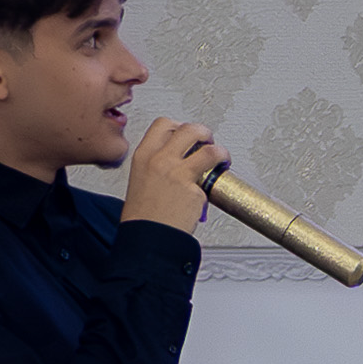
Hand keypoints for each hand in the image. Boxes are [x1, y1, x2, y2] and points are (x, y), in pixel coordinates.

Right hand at [121, 115, 229, 233]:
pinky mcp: (194, 189)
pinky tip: (212, 188)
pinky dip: (216, 181)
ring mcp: (178, 173)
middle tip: (208, 142)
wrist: (147, 239)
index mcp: (144, 155)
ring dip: (221, 152)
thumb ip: (157, 165)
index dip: (180, 126)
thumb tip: (176, 159)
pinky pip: (211, 179)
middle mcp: (160, 160)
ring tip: (222, 159)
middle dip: (204, 132)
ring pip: (209, 149)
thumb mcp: (140, 180)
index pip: (164, 124)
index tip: (186, 134)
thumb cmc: (142, 217)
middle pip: (190, 129)